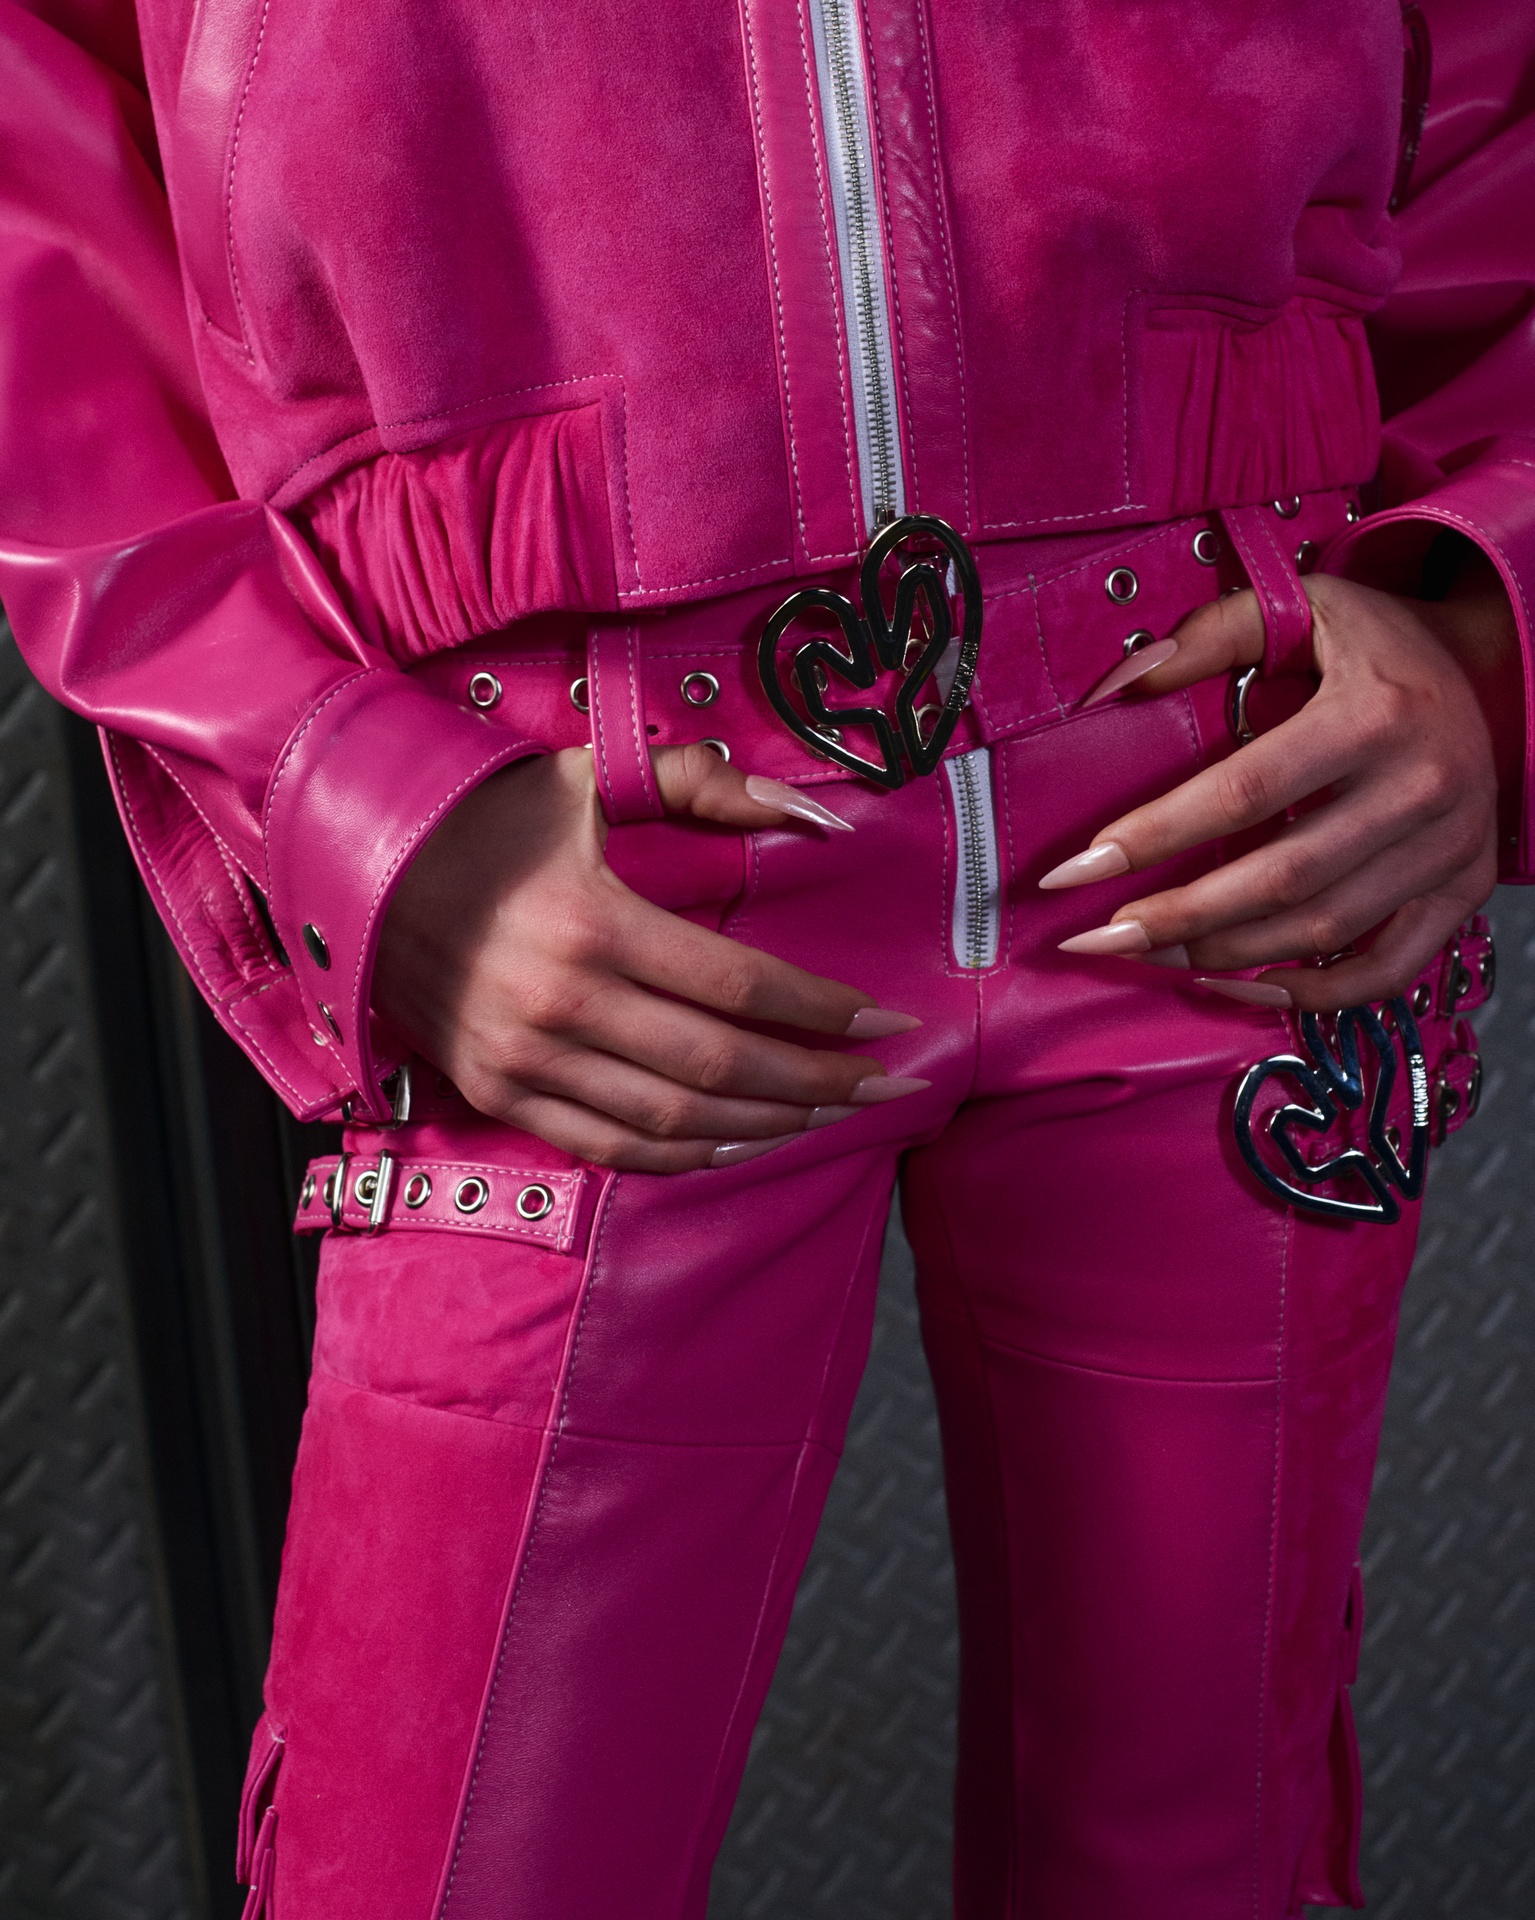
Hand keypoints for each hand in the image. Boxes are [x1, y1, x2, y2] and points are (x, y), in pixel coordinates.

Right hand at [373, 743, 923, 1169]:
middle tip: (890, 1086)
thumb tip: (822, 818)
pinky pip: (608, 1146)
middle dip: (822, 1082)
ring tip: (832, 1114)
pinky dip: (682, 1154)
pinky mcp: (499, 1091)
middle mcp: (561, 1003)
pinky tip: (739, 1141)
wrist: (358, 863)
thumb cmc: (490, 815)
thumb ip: (707, 785)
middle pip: (723, 1064)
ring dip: (767, 1124)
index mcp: (593, 921)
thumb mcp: (591, 777)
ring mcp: (525, 1058)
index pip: (742, 986)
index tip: (888, 1021)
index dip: (824, 1010)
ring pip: (675, 1117)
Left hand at [1041, 557, 1518, 1011]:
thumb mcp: (1300, 606)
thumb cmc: (1378, 642)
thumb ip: (1208, 637)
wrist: (1492, 666)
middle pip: (1281, 878)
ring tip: (1152, 956)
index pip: (1243, 791)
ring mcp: (1449, 847)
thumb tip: (1114, 690)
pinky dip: (1315, 995)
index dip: (1154, 836)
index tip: (1078, 869)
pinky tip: (1244, 987)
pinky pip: (1388, 968)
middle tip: (1100, 937)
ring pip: (1324, 931)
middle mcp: (1421, 787)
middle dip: (1177, 917)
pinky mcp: (1461, 889)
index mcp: (1374, 713)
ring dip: (1227, 956)